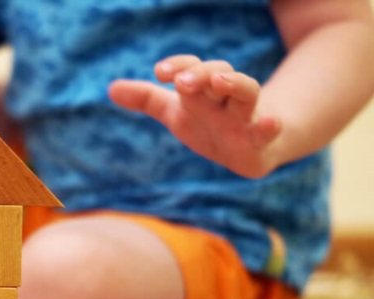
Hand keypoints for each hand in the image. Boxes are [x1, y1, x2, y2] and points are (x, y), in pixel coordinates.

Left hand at [109, 55, 281, 178]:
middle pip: (217, 74)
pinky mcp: (260, 140)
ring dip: (234, 84)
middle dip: (200, 74)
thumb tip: (111, 88)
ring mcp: (246, 116)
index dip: (178, 66)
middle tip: (181, 81)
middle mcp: (225, 97)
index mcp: (203, 89)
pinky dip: (270, 126)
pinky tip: (270, 123)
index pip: (191, 68)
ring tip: (218, 80)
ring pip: (246, 92)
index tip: (159, 73)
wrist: (249, 149)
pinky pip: (268, 131)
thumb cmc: (209, 124)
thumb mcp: (176, 113)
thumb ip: (146, 100)